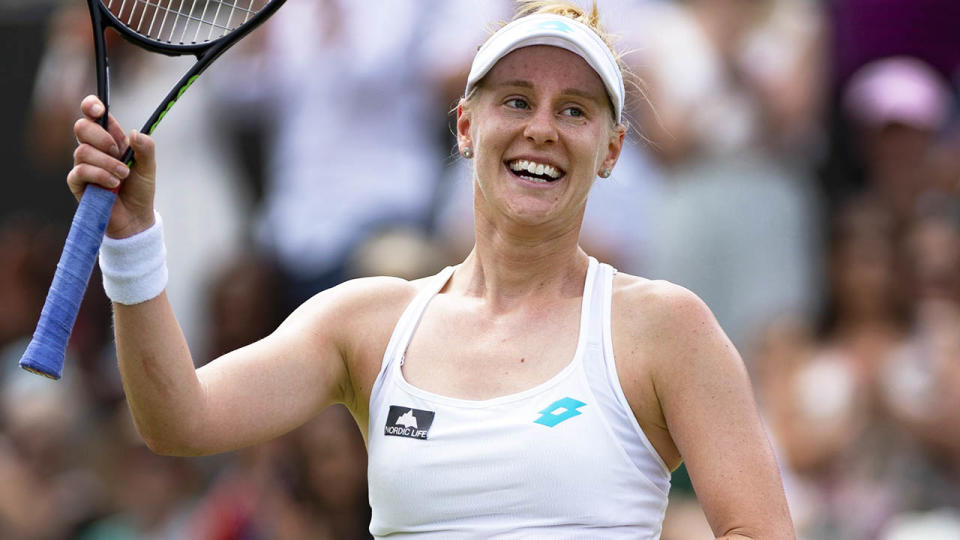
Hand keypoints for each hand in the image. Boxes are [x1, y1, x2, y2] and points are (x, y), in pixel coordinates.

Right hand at [69, 95, 156, 237]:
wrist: (135, 218)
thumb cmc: (140, 190)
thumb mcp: (149, 167)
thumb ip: (146, 149)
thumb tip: (134, 133)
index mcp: (111, 139)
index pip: (93, 115)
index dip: (91, 106)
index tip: (98, 109)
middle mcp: (94, 149)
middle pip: (81, 127)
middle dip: (101, 137)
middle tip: (118, 152)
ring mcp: (83, 165)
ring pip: (82, 151)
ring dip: (107, 163)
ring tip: (123, 176)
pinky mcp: (77, 182)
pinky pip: (81, 171)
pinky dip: (100, 175)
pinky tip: (113, 184)